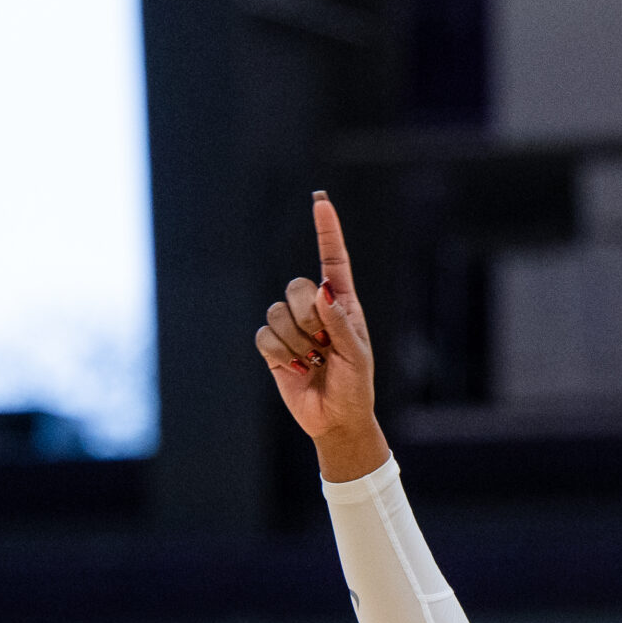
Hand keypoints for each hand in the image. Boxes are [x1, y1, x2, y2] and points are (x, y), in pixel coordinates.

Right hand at [255, 193, 383, 476]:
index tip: (321, 202)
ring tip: (314, 361)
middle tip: (324, 346)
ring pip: (277, 312)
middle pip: (296, 286)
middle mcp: (315, 309)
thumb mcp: (357, 356)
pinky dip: (281, 355)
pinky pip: (265, 336)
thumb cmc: (355, 387)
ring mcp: (292, 326)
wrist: (336, 420)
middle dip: (308, 318)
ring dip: (296, 343)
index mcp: (342, 303)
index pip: (332, 259)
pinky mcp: (274, 347)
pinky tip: (297, 369)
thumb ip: (340, 324)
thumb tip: (320, 291)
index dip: (327, 231)